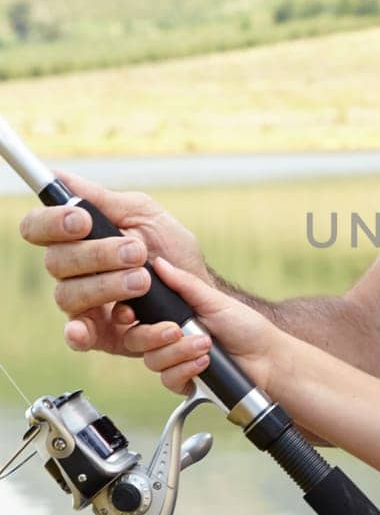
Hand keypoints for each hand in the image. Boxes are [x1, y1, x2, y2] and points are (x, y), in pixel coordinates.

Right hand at [18, 172, 207, 355]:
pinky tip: (101, 324)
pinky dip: (84, 333)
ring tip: (145, 280)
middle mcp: (74, 273)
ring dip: (107, 286)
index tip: (82, 221)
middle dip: (97, 254)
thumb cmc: (172, 250)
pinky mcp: (101, 336)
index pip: (39, 229)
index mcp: (78, 240)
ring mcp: (85, 305)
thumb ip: (104, 200)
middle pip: (56, 263)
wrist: (203, 292)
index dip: (52, 223)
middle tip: (136, 252)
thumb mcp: (145, 215)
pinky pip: (82, 338)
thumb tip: (61, 176)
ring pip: (69, 297)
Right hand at [125, 257, 283, 395]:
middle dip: (156, 336)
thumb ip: (184, 285)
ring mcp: (175, 360)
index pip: (134, 315)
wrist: (266, 359)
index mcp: (172, 314)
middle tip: (178, 331)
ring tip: (205, 346)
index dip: (127, 316)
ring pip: (152, 361)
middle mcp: (168, 337)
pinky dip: (186, 371)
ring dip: (179, 353)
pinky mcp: (184, 381)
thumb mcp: (214, 301)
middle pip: (135, 339)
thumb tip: (159, 263)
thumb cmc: (245, 327)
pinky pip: (168, 380)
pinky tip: (204, 364)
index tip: (132, 315)